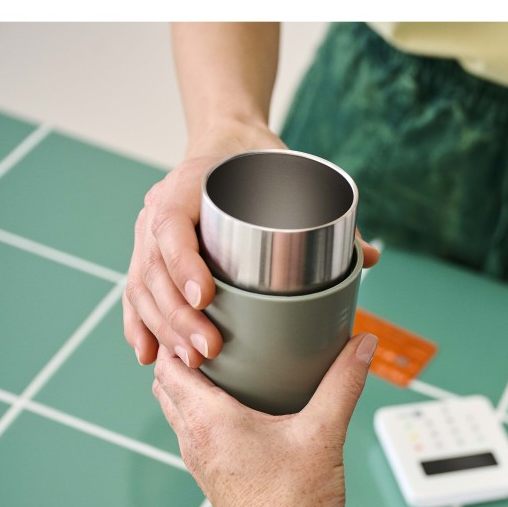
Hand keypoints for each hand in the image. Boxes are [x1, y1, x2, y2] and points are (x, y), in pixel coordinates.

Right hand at [124, 125, 379, 368]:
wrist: (226, 143)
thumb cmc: (257, 160)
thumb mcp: (289, 173)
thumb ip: (329, 214)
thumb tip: (371, 256)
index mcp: (186, 185)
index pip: (172, 226)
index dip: (184, 264)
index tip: (205, 297)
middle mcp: (158, 209)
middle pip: (154, 270)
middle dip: (178, 317)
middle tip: (208, 350)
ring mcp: (148, 235)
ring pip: (142, 288)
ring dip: (163, 329)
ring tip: (190, 362)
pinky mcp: (148, 255)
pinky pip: (136, 294)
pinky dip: (140, 326)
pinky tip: (148, 356)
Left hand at [152, 332, 376, 506]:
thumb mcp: (325, 434)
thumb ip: (344, 382)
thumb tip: (363, 343)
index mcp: (210, 422)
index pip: (170, 364)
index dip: (181, 334)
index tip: (212, 316)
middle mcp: (194, 440)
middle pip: (167, 382)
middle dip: (183, 352)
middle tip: (220, 330)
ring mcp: (199, 461)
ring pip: (177, 407)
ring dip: (191, 381)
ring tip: (229, 359)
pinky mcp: (213, 475)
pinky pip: (193, 428)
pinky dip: (203, 406)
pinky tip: (241, 402)